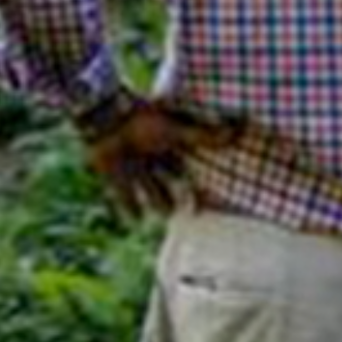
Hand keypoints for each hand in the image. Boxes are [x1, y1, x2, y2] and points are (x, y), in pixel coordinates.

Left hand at [82, 103, 230, 217]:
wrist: (107, 118)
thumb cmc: (142, 121)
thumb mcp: (176, 131)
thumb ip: (203, 136)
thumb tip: (234, 132)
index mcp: (163, 144)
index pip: (181, 168)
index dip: (191, 183)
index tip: (201, 199)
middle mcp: (148, 157)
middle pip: (163, 181)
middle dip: (171, 195)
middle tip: (184, 212)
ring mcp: (130, 166)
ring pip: (146, 190)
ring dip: (155, 203)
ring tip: (166, 216)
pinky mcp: (113, 175)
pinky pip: (121, 196)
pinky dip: (128, 210)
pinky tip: (135, 223)